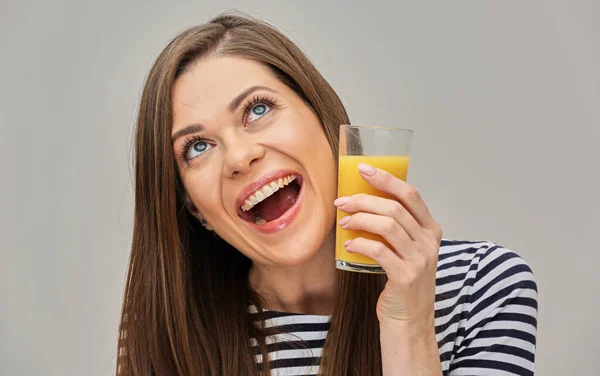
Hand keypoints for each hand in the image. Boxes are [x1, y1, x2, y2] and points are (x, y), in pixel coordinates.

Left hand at [334, 163, 441, 329]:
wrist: (409, 322)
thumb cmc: (401, 283)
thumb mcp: (405, 250)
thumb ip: (395, 228)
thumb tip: (361, 201)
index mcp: (430, 230)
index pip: (410, 194)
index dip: (386, 179)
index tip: (363, 170)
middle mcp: (429, 242)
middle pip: (395, 208)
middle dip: (364, 199)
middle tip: (342, 202)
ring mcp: (420, 260)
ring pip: (388, 225)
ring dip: (360, 219)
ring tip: (344, 222)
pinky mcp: (406, 276)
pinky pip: (379, 250)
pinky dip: (360, 243)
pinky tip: (348, 246)